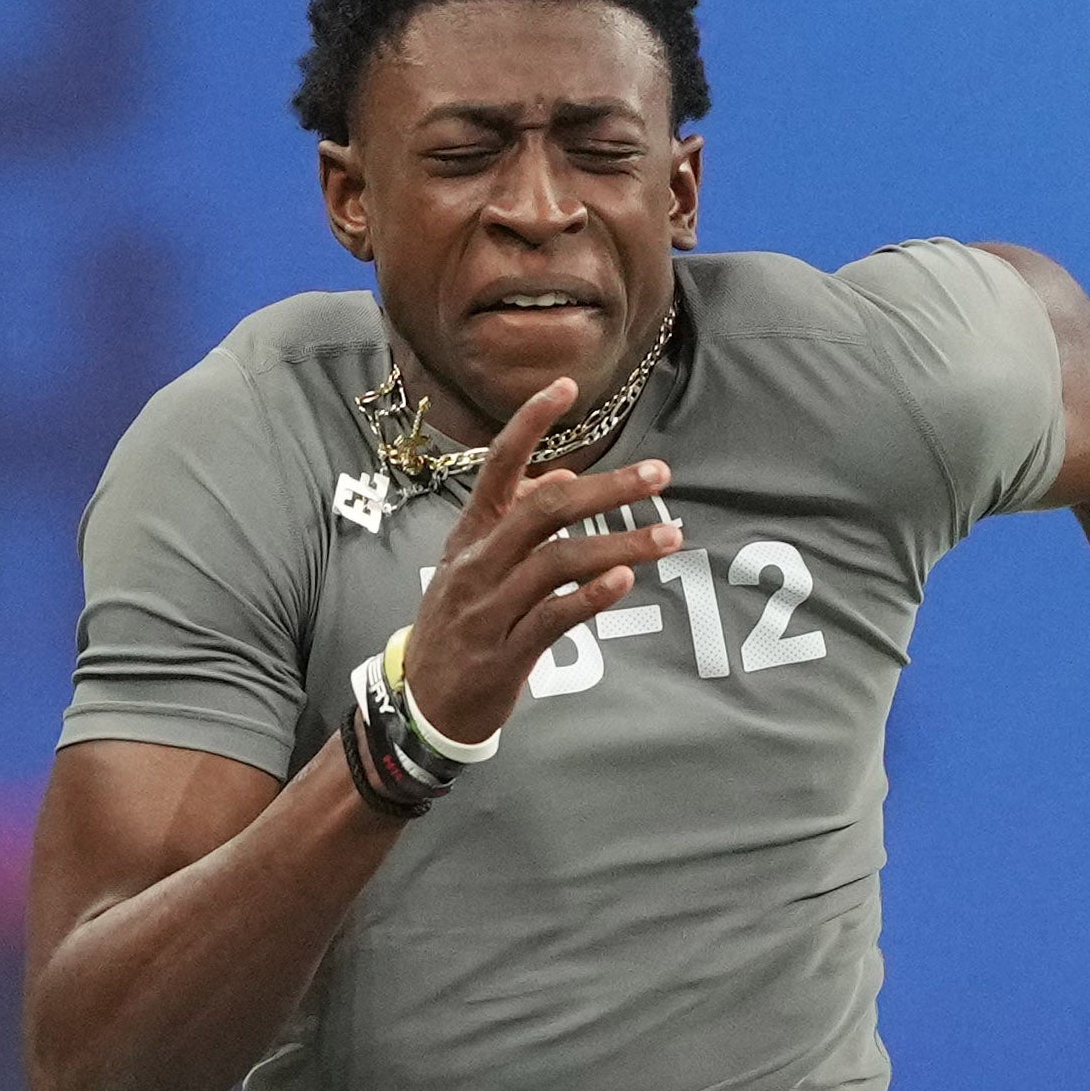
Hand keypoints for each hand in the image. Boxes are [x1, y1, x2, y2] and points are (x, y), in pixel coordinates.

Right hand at [390, 381, 680, 746]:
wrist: (421, 703)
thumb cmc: (456, 627)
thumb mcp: (470, 566)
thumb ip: (511, 521)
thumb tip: (556, 476)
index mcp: (470, 536)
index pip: (497, 466)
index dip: (530, 423)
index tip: (565, 387)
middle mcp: (478, 564)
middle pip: (546, 510)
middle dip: (607, 489)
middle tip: (657, 475)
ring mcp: (489, 610)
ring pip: (558, 563)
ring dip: (619, 546)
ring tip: (668, 536)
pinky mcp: (505, 654)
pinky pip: (553, 619)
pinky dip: (590, 597)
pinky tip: (623, 583)